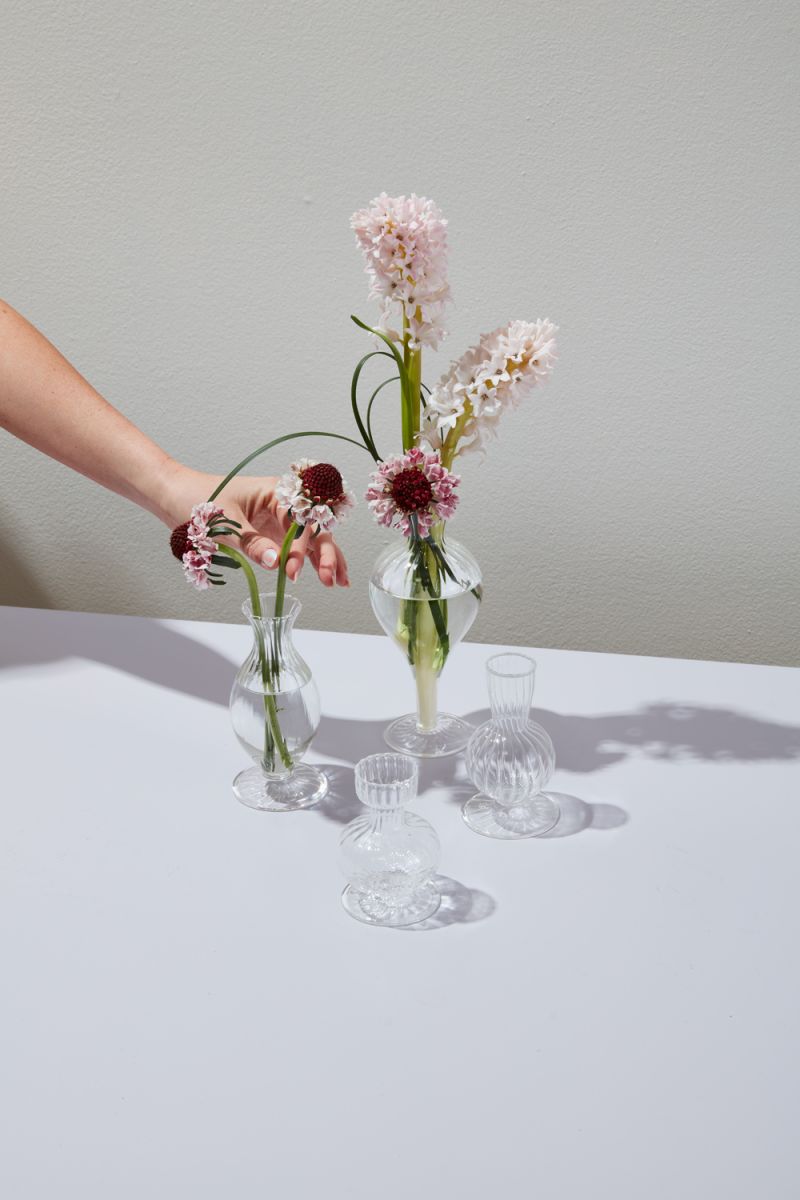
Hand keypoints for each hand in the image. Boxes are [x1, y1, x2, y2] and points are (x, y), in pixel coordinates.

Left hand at [158, 464, 349, 587]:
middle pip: (314, 529)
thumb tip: (276, 563)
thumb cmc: (197, 500)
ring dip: (324, 558)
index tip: (292, 572)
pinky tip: (323, 573)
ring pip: (310, 539)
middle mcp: (282, 504)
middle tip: (329, 579)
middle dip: (325, 554)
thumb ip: (252, 544)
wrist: (174, 495)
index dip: (299, 548)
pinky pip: (294, 546)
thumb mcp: (224, 524)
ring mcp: (277, 518)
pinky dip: (308, 560)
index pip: (300, 521)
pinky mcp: (269, 532)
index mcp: (275, 492)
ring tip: (338, 582)